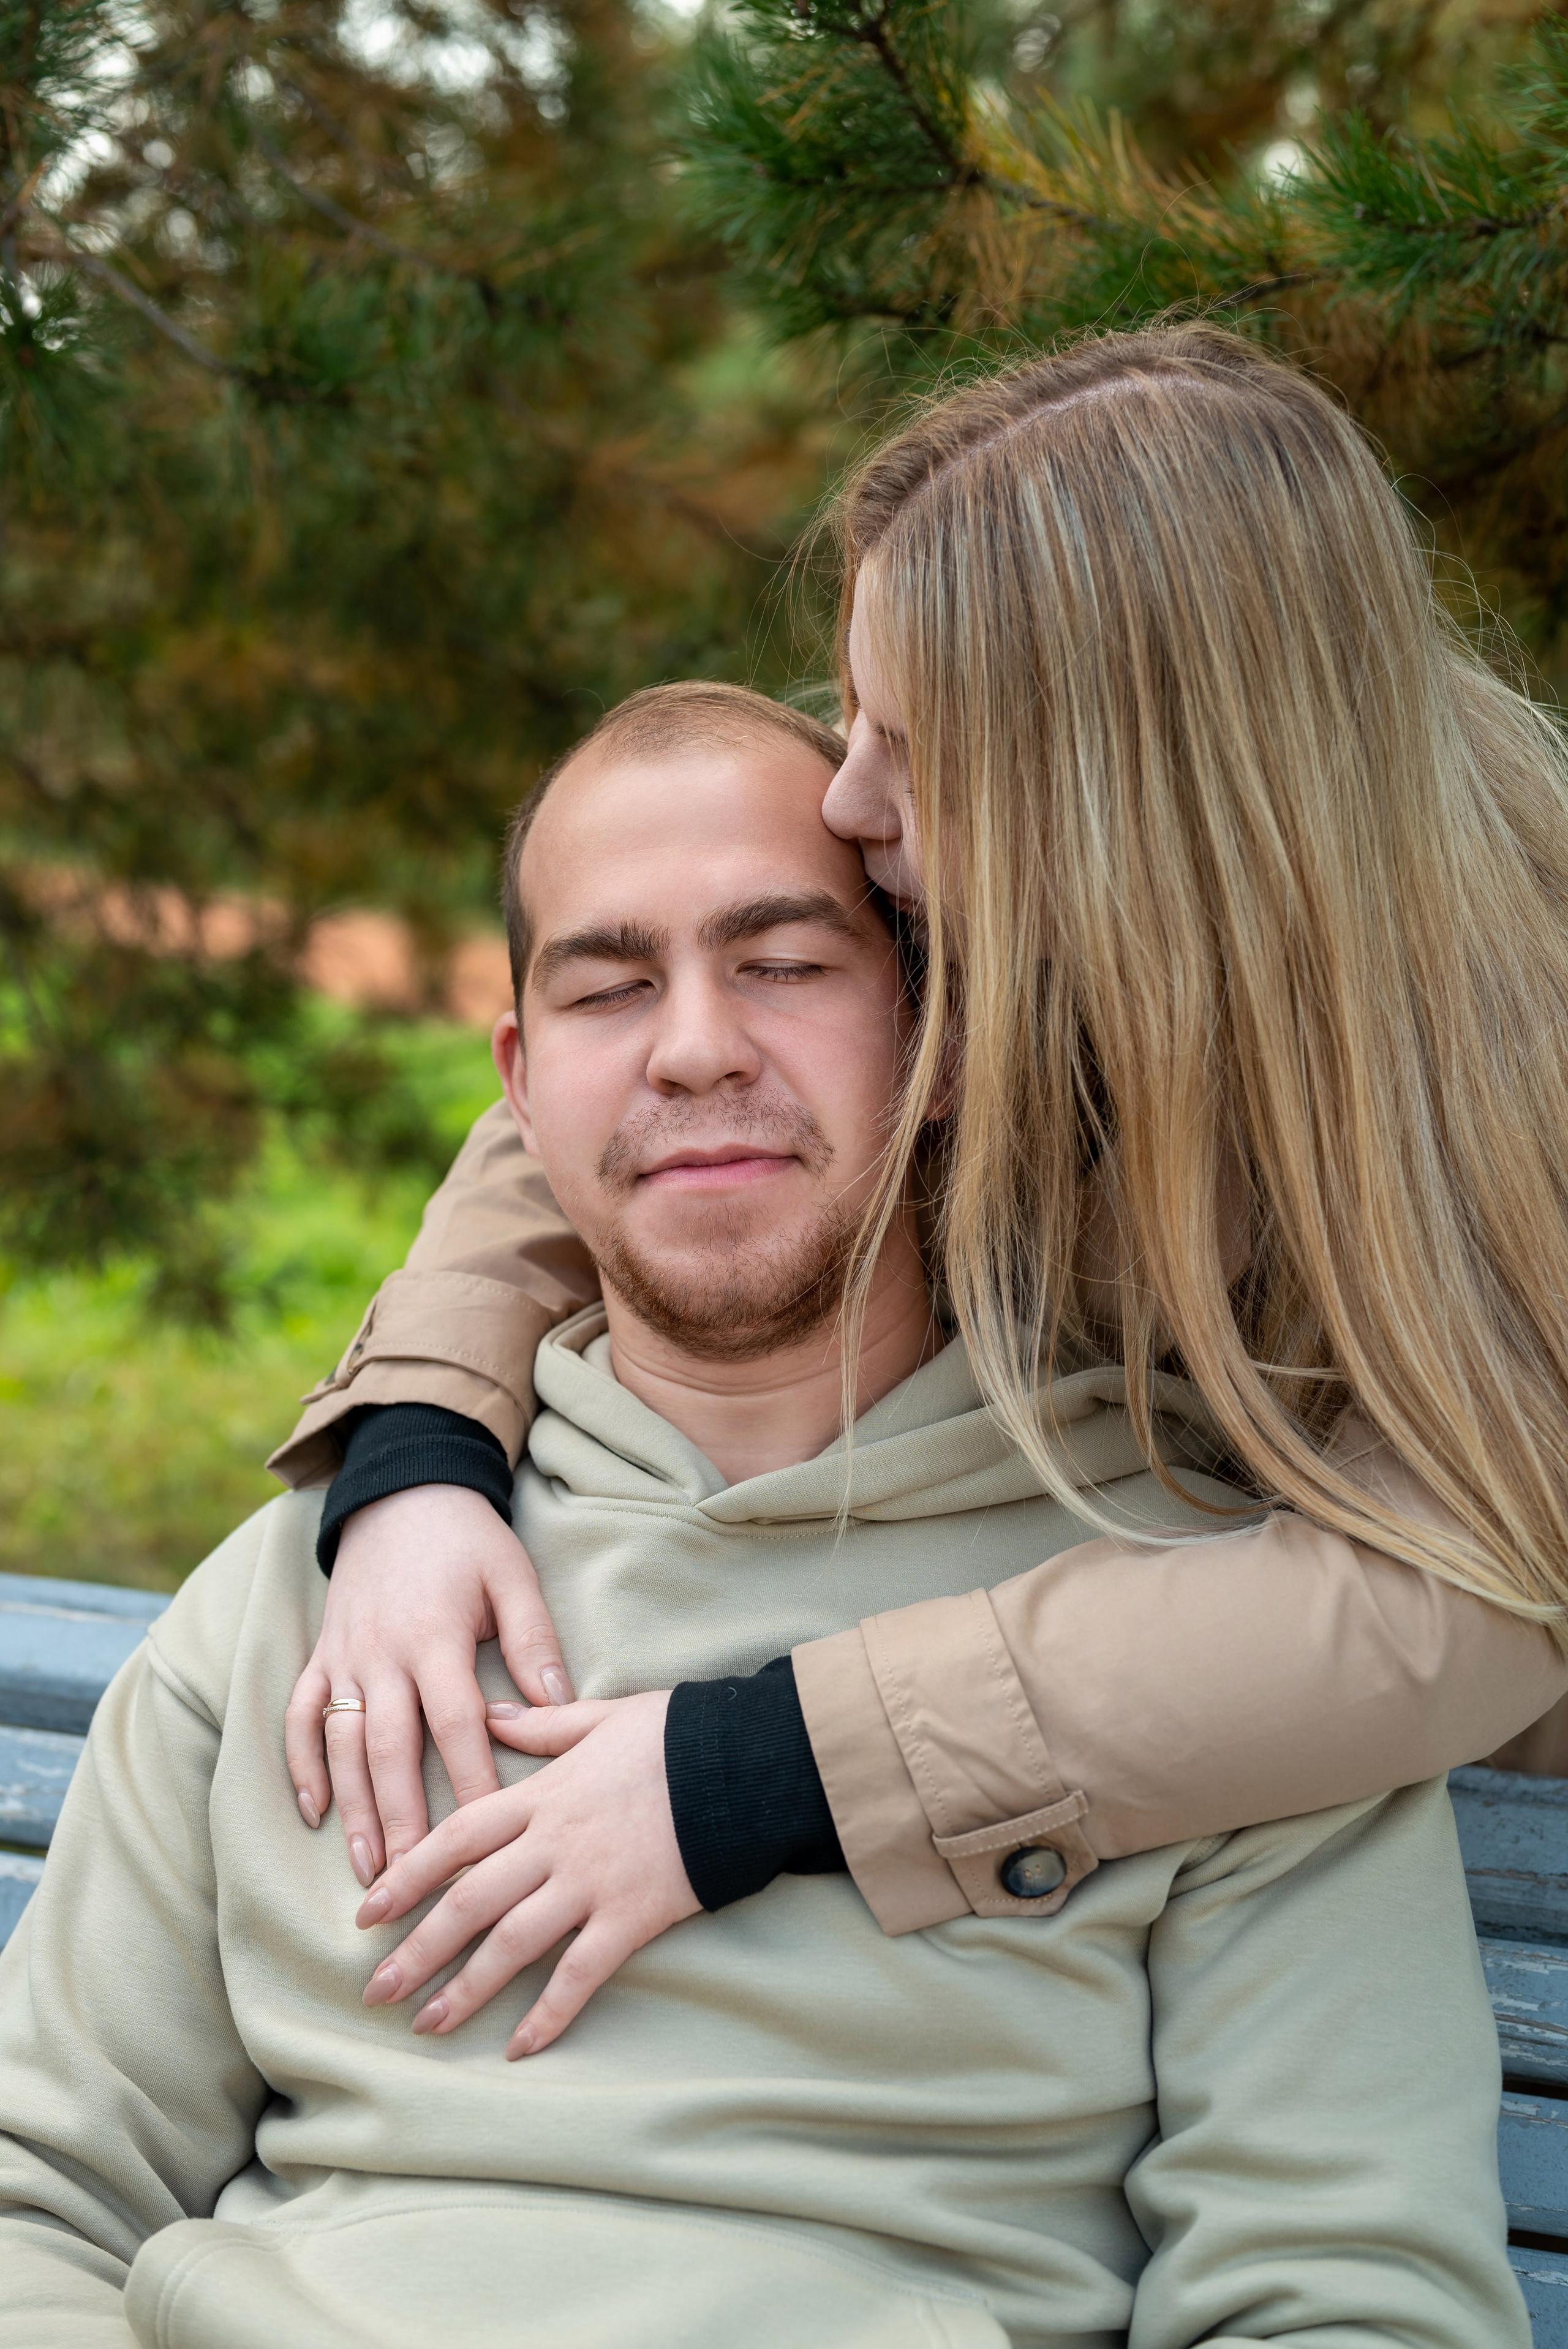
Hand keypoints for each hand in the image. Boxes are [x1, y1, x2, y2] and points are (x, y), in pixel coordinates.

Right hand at [284, 1486, 573, 1885]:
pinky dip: (301, 1762)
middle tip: (414, 1883)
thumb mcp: (512, 1575)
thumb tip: (562, 1703)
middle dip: (402, 1820)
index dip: (471, 1783)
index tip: (488, 1835)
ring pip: (342, 1744)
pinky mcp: (321, 1653)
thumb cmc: (467, 1538)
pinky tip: (312, 1810)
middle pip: (390, 1750)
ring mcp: (344, 1656)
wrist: (402, 1488)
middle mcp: (382, 1654)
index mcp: (435, 1637)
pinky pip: (301, 1714)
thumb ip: (534, 1640)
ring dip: (353, 1808)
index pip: (456, 1726)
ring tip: (367, 1867)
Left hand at [356, 1690, 699, 2055]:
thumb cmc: (675, 1736)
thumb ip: (542, 1725)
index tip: (368, 1912)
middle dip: (418, 1950)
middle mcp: (555, 1843)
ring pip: (512, 1944)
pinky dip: (548, 2013)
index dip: (408, 1876)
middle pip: (470, 1901)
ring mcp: (591, 1884)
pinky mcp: (631, 1918)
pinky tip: (519, 2047)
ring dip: (464, 1990)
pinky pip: (580, 1974)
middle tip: (374, 1991)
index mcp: (542, 1794)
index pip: (456, 1837)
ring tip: (426, 2026)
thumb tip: (493, 1714)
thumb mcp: (602, 1717)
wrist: (744, 1763)